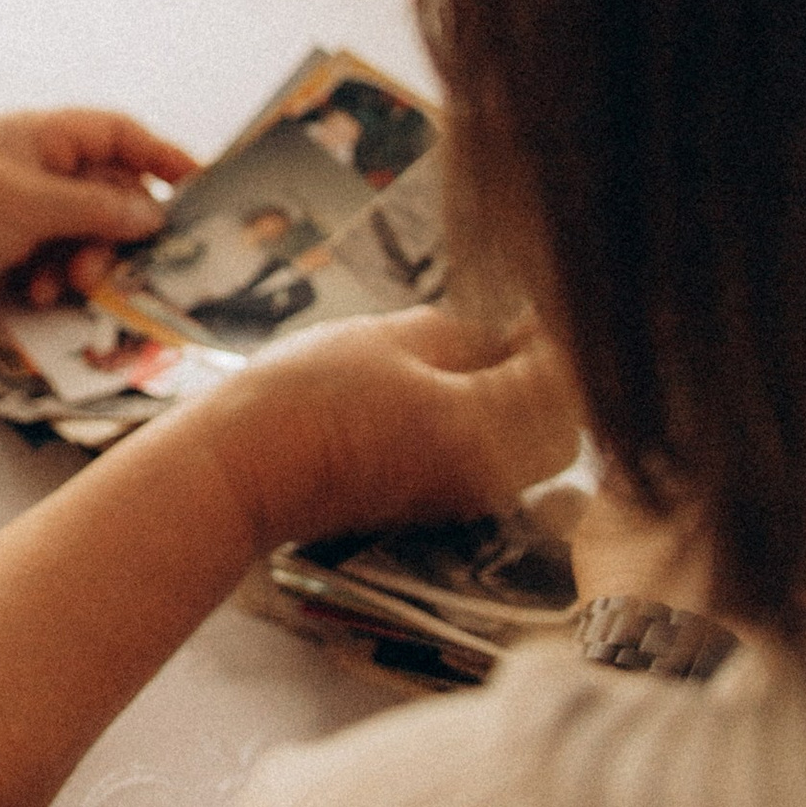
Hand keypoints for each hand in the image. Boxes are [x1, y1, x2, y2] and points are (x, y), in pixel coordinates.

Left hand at [0, 110, 199, 341]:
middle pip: (110, 191)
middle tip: (119, 257)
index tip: (199, 185)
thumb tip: (155, 216)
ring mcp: (26, 215)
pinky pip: (65, 264)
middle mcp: (36, 170)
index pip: (115, 133)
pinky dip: (61, 279)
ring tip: (71, 281)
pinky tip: (41, 293)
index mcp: (37, 137)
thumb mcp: (33, 204)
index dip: (159, 155)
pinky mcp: (17, 257)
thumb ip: (100, 207)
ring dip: (89, 260)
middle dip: (117, 227)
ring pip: (92, 235)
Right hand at [186, 309, 580, 558]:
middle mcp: (485, 476)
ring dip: (528, 404)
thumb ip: (463, 334)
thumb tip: (511, 333)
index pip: (564, 379)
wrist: (241, 472)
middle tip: (519, 330)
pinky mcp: (437, 507)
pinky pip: (498, 467)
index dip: (559, 333)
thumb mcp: (387, 339)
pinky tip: (455, 391)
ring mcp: (462, 498)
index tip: (538, 300)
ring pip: (534, 452)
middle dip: (555, 377)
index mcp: (479, 427)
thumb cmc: (301, 396)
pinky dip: (498, 428)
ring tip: (486, 356)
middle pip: (563, 427)